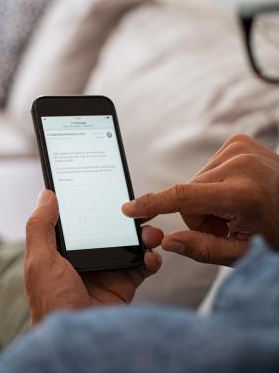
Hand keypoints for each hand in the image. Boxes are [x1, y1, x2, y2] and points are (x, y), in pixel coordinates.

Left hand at [25, 190, 162, 325]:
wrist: (78, 341)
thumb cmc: (52, 302)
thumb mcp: (40, 260)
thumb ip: (40, 226)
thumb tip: (46, 194)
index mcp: (67, 248)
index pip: (85, 218)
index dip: (98, 204)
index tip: (110, 190)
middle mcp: (89, 255)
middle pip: (113, 228)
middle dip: (128, 218)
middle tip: (139, 211)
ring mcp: (109, 269)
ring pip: (131, 243)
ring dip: (145, 235)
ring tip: (150, 233)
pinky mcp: (125, 283)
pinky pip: (144, 266)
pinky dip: (152, 259)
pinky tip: (151, 258)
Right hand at [123, 134, 278, 265]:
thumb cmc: (277, 232)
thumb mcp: (244, 252)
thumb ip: (202, 249)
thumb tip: (167, 242)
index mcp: (242, 194)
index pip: (183, 197)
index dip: (152, 204)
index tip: (129, 208)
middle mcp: (239, 164)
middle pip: (187, 195)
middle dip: (199, 213)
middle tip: (227, 222)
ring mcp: (239, 148)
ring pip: (195, 182)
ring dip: (207, 198)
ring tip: (236, 206)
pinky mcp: (237, 142)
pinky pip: (206, 170)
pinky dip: (214, 184)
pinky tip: (236, 190)